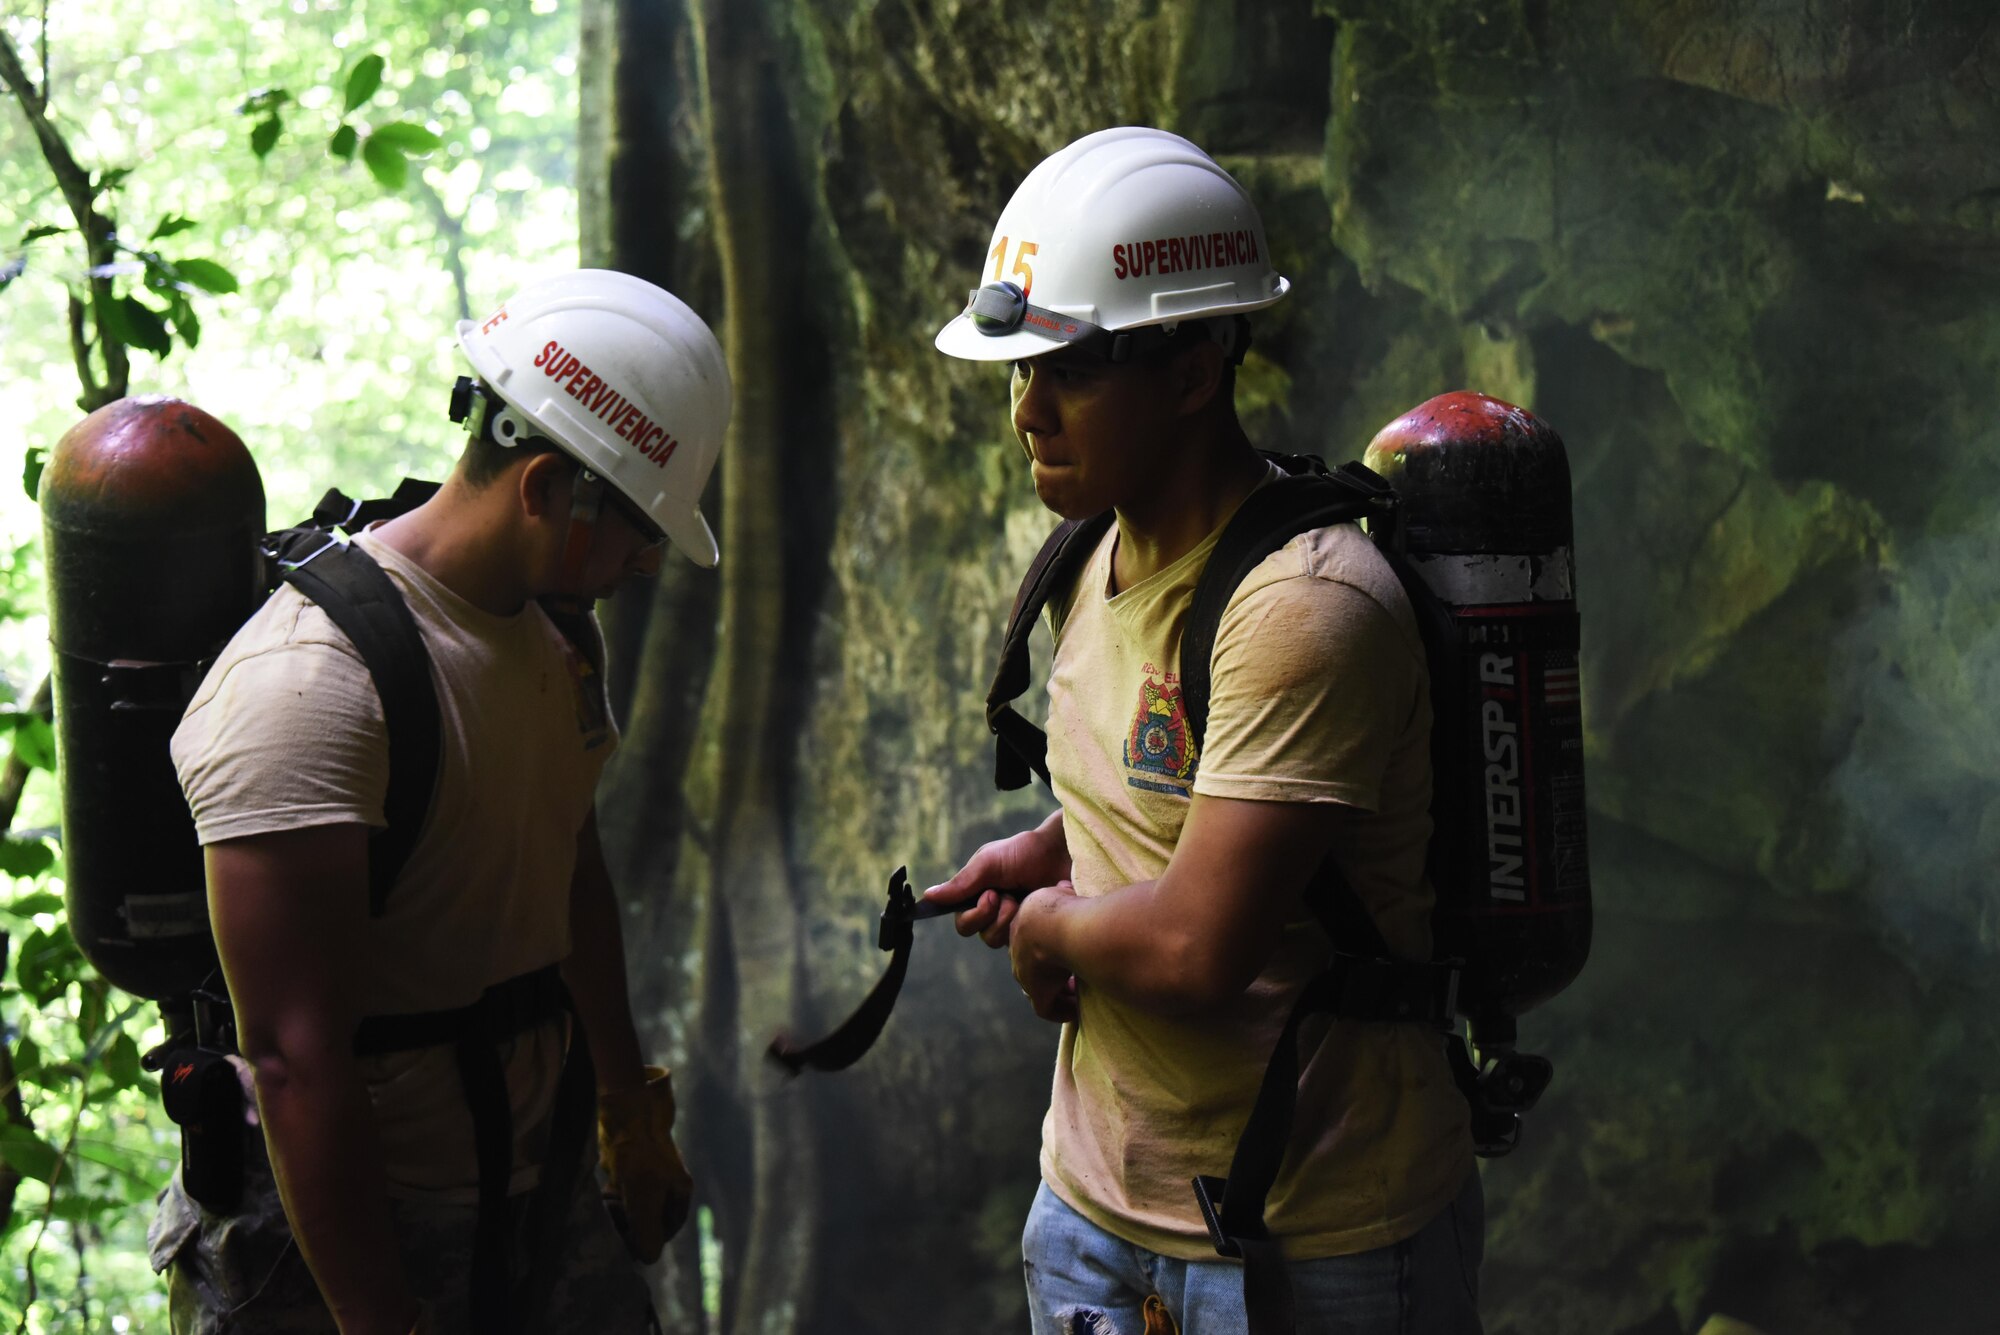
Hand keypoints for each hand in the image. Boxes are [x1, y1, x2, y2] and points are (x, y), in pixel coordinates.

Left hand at [597, 1066, 695, 1262]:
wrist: (626, 1114)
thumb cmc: (639, 1156)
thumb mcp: (645, 1196)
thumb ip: (647, 1230)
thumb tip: (648, 1259)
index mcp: (680, 1195)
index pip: (661, 1234)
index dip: (644, 1238)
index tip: (626, 1235)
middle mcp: (668, 1189)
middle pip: (646, 1222)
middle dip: (629, 1223)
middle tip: (616, 1213)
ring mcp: (650, 1180)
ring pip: (632, 1210)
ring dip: (618, 1210)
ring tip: (611, 1198)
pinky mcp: (632, 1171)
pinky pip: (623, 1196)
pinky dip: (613, 1197)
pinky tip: (608, 1189)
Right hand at [922, 814, 1070, 947]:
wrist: (1064, 853)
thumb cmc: (1026, 852)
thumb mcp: (989, 862)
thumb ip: (962, 882)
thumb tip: (928, 896)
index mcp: (978, 894)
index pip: (962, 920)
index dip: (971, 915)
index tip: (989, 896)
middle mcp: (994, 910)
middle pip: (979, 933)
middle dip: (991, 917)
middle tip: (1007, 896)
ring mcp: (1015, 921)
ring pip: (998, 940)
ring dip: (1009, 920)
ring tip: (1025, 899)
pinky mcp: (1034, 928)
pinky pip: (1021, 942)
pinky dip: (1028, 925)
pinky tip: (1040, 906)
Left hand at [1009, 881, 1080, 1022]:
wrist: (1055, 924)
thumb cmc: (1063, 905)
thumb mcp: (1061, 894)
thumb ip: (1062, 894)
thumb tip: (1065, 886)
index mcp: (1024, 928)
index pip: (1030, 943)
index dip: (1047, 949)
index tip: (1066, 951)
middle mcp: (1021, 953)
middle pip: (1033, 968)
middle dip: (1053, 974)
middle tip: (1074, 977)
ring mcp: (1027, 974)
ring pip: (1040, 990)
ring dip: (1060, 992)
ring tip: (1080, 995)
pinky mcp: (1039, 991)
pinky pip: (1046, 1008)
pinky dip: (1061, 1011)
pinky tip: (1077, 1010)